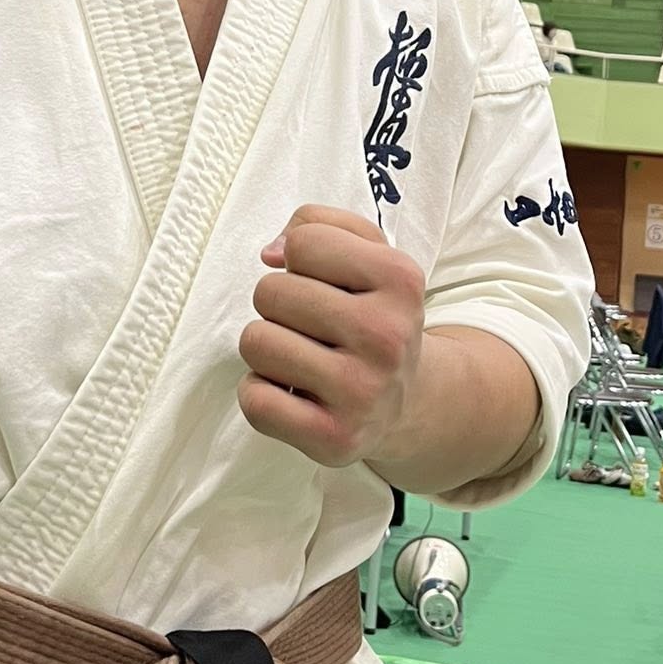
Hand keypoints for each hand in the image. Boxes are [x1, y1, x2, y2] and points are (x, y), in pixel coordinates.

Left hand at [238, 205, 425, 468]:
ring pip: (256, 342)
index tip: (326, 284)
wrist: (407, 402)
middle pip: (269, 291)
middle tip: (312, 327)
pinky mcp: (334, 439)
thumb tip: (272, 253)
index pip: (304, 242)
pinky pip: (255, 400)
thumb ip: (317, 224)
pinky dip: (261, 394)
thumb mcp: (367, 253)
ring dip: (267, 349)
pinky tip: (293, 394)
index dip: (301, 259)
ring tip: (303, 358)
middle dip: (278, 305)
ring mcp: (362, 392)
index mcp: (401, 280)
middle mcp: (387, 337)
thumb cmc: (372, 315)